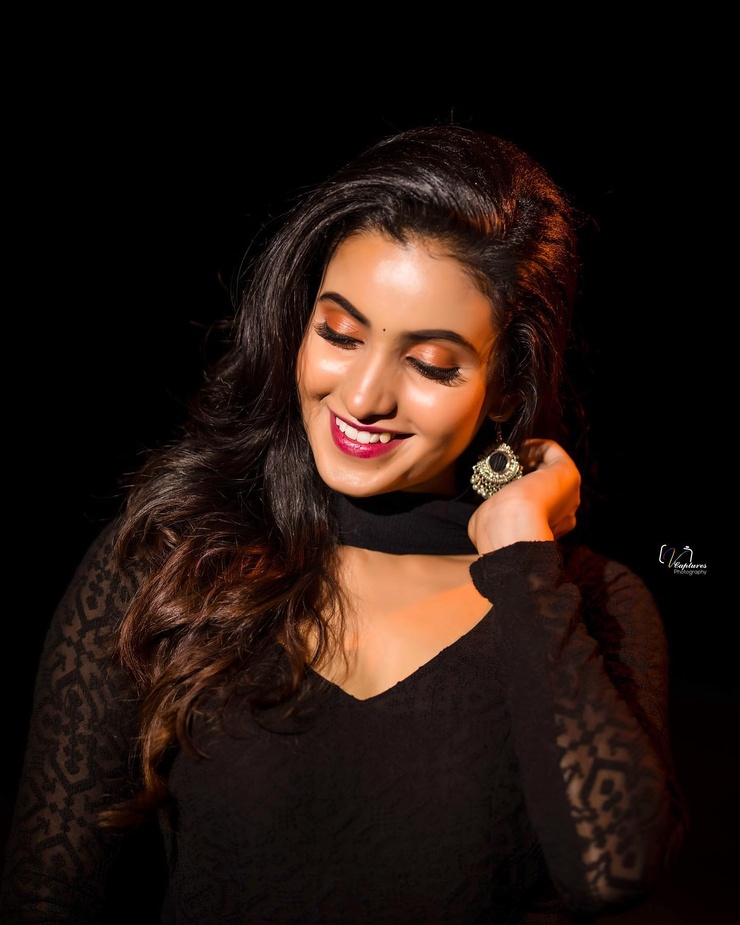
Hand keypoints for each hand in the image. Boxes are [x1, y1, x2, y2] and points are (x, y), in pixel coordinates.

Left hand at [467, 438, 580, 554]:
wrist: (512, 527)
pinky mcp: (567, 473)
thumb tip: (483, 516)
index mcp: (550, 528)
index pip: (539, 503)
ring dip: (531, 457)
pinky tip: (519, 446)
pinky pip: (552, 451)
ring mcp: (569, 492)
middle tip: (507, 463)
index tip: (502, 478)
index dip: (522, 487)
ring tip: (512, 454)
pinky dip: (536, 445)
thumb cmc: (501, 528)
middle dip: (527, 470)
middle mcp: (565, 512)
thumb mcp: (497, 524)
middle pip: (547, 484)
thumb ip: (496, 519)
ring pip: (550, 467)